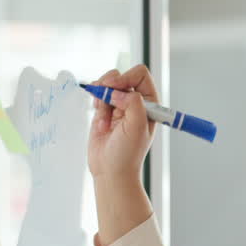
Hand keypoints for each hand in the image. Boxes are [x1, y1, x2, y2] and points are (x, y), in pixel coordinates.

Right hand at [86, 64, 158, 180]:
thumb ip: (133, 103)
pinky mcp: (104, 110)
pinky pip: (97, 94)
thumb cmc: (128, 153)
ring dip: (101, 98)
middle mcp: (135, 101)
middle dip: (110, 86)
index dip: (126, 77)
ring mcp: (119, 105)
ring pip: (106, 84)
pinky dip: (95, 102)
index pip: (140, 75)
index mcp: (149, 102)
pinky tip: (98, 119)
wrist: (110, 170)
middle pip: (121, 76)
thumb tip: (118, 91)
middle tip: (104, 99)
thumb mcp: (137, 127)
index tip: (115, 88)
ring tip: (103, 119)